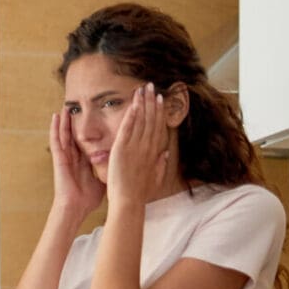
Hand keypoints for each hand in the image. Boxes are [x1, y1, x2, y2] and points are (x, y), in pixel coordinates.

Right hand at [49, 108, 104, 219]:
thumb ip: (111, 169)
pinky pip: (56, 140)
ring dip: (64, 120)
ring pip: (64, 133)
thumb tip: (126, 165)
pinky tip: (55, 117)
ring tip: (66, 106)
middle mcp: (74, 156)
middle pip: (75, 134)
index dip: (90, 128)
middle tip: (80, 105)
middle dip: (76, 120)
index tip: (96, 115)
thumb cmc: (88, 198)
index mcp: (84, 160)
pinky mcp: (58, 158)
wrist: (76, 208)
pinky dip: (55, 128)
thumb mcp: (103, 179)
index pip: (87, 140)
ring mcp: (65, 156)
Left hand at [106, 84, 170, 205]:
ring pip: (141, 120)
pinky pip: (127, 128)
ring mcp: (135, 147)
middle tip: (151, 86)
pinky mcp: (122, 149)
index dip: (159, 112)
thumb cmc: (140, 193)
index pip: (158, 127)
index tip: (160, 99)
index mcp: (154, 153)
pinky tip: (134, 103)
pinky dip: (132, 115)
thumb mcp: (155, 177)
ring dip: (142, 103)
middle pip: (151, 119)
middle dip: (151, 102)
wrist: (129, 201)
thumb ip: (161, 163)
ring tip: (143, 89)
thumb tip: (166, 152)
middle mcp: (146, 147)